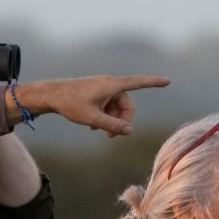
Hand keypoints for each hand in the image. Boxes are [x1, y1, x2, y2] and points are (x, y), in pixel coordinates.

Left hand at [16, 74, 170, 136]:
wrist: (51, 95)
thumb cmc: (70, 104)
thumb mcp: (92, 118)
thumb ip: (112, 125)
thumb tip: (130, 131)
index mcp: (112, 85)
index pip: (137, 83)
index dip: (153, 83)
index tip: (167, 81)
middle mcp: (110, 84)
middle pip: (127, 105)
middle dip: (122, 121)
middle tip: (111, 137)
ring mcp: (104, 88)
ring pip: (117, 108)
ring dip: (111, 120)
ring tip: (97, 130)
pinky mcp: (98, 93)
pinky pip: (109, 106)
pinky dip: (105, 116)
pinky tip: (93, 126)